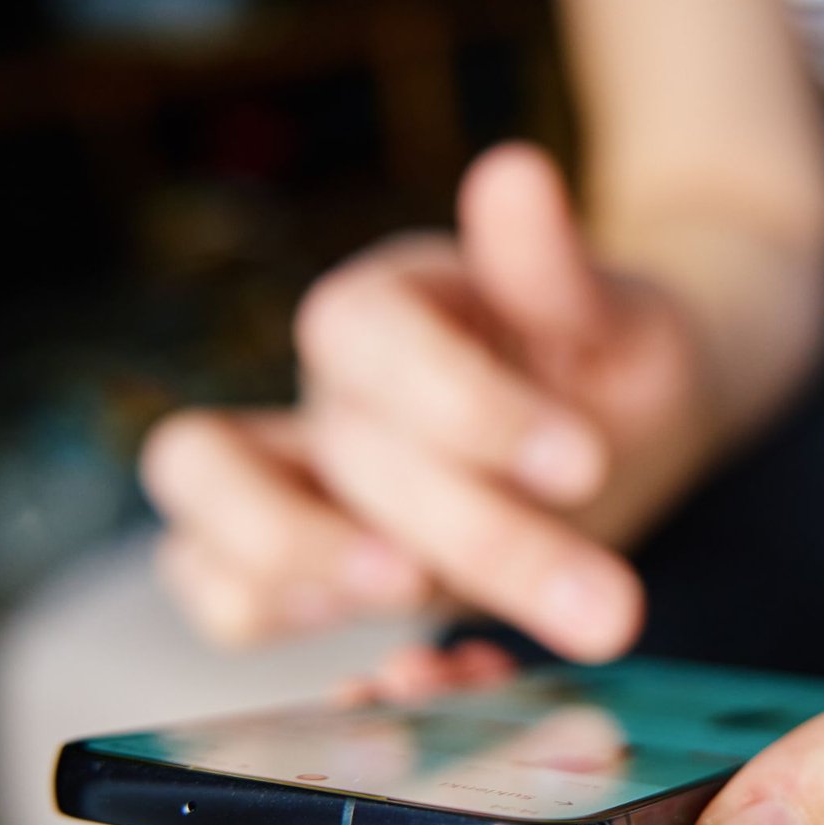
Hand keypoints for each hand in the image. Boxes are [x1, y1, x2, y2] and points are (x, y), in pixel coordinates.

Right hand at [141, 144, 713, 653]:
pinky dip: (269, 622)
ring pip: (200, 503)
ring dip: (302, 562)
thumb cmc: (614, 359)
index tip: (583, 466)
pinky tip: (405, 651)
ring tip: (424, 602)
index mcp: (396, 302)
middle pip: (335, 447)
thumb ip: (558, 272)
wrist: (623, 420)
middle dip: (471, 531)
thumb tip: (515, 173)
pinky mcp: (302, 563)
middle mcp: (330, 386)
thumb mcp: (620, 318)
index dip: (464, 403)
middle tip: (595, 604)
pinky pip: (218, 589)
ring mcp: (300, 474)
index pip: (367, 331)